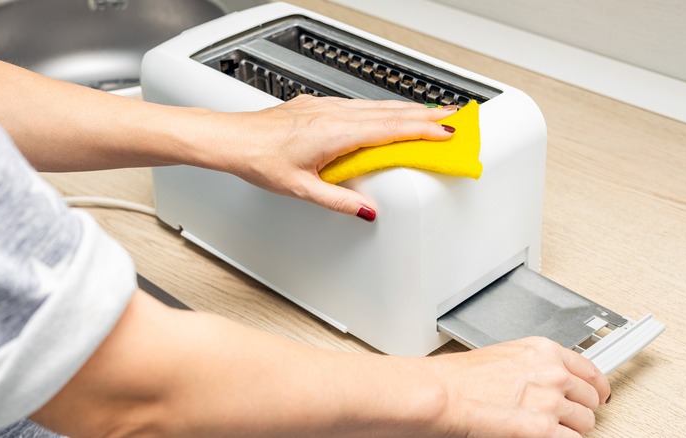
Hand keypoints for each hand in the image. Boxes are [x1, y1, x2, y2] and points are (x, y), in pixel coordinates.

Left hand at [207, 95, 455, 220]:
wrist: (231, 139)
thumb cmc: (259, 160)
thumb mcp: (301, 189)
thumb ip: (338, 201)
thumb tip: (367, 211)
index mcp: (335, 133)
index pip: (390, 129)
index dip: (423, 130)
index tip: (448, 131)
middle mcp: (333, 115)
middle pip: (389, 112)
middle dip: (425, 114)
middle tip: (454, 116)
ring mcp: (324, 107)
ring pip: (375, 106)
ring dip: (405, 109)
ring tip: (429, 114)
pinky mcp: (316, 106)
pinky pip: (357, 105)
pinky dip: (381, 109)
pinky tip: (385, 114)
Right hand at [428, 337, 610, 437]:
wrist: (445, 394)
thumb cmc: (462, 377)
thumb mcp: (506, 355)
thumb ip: (535, 365)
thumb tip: (549, 379)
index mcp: (544, 350)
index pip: (590, 370)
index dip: (597, 386)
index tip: (598, 394)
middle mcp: (553, 374)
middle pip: (591, 398)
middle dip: (581, 408)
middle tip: (568, 415)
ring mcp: (551, 403)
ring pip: (586, 423)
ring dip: (572, 428)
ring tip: (552, 428)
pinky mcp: (543, 431)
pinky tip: (546, 435)